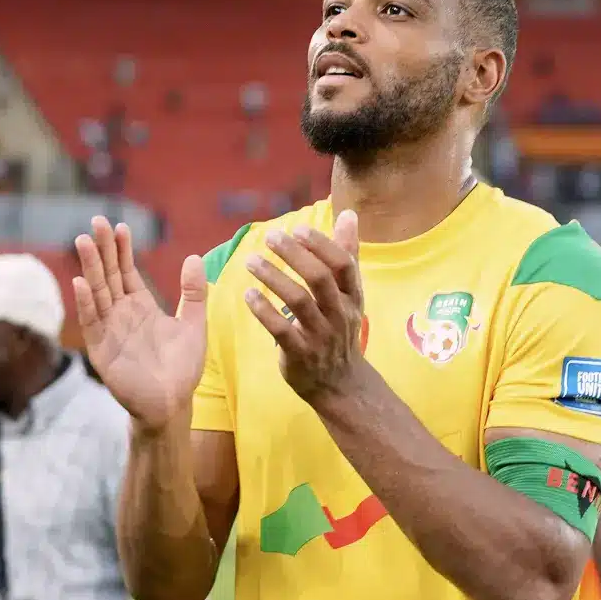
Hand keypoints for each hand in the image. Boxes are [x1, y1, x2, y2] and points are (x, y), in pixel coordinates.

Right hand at [74, 216, 205, 427]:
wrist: (172, 403)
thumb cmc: (183, 368)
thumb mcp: (194, 324)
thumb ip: (195, 294)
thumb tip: (194, 257)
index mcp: (141, 307)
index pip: (127, 272)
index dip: (123, 250)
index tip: (120, 226)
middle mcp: (122, 315)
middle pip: (109, 276)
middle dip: (103, 249)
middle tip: (96, 221)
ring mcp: (110, 331)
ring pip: (97, 293)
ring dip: (90, 268)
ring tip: (84, 241)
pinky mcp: (103, 350)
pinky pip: (93, 323)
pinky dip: (87, 304)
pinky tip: (81, 282)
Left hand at [243, 210, 363, 402]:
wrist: (341, 384)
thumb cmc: (340, 329)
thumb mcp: (349, 294)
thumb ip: (347, 255)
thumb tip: (349, 215)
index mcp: (353, 297)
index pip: (342, 264)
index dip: (321, 244)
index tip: (297, 228)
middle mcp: (340, 314)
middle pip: (319, 279)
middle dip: (295, 254)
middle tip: (270, 237)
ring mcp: (321, 336)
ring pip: (299, 301)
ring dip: (273, 278)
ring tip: (251, 261)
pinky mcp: (300, 355)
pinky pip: (281, 330)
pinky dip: (263, 311)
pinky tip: (247, 294)